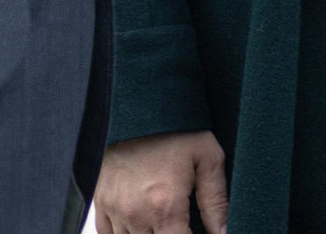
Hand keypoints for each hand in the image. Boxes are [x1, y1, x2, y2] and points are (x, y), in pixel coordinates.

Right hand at [96, 129, 227, 233]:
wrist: (140, 105)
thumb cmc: (177, 130)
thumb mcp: (208, 158)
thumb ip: (216, 201)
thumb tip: (225, 232)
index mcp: (165, 206)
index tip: (199, 230)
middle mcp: (135, 213)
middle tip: (182, 221)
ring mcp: (113, 209)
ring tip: (165, 217)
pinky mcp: (100, 203)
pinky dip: (124, 233)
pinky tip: (143, 221)